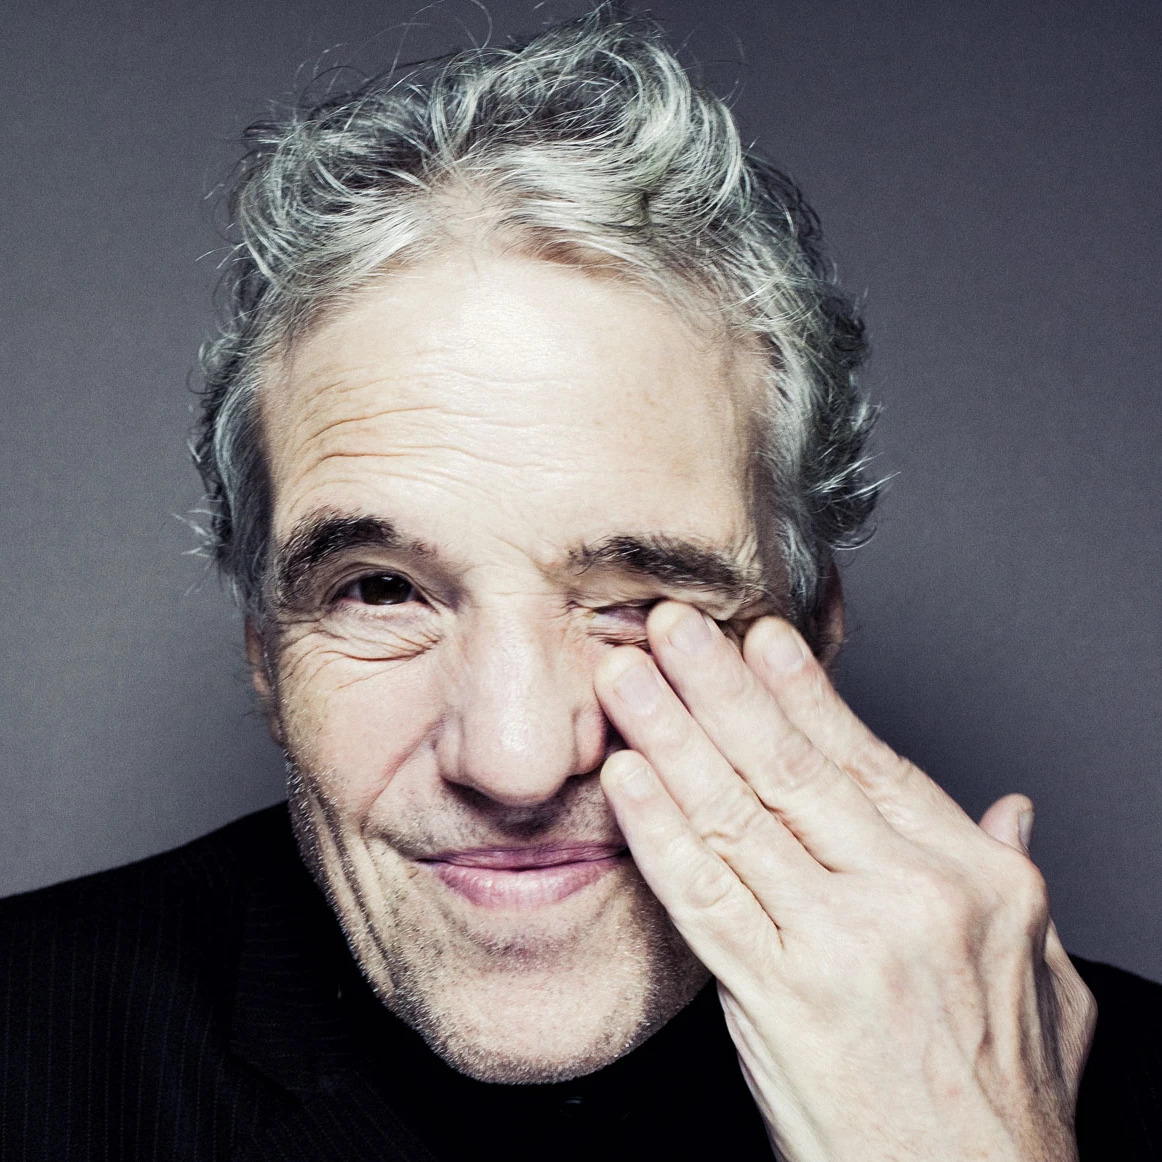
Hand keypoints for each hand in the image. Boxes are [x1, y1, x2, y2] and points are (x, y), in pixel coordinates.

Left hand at [594, 602, 1095, 1161]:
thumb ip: (1017, 876)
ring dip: (671, 735)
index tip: (758, 636)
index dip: (804, 692)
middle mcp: (909, 897)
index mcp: (975, 877)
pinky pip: (705, 898)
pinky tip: (626, 778)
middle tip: (671, 624)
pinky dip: (659, 831)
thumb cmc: (1005, 1099)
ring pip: (737, 816)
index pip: (869, 759)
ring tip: (626, 677)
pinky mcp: (782, 1002)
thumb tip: (1010, 805)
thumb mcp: (1046, 977)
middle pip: (790, 769)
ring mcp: (841, 947)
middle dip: (720, 687)